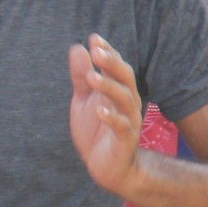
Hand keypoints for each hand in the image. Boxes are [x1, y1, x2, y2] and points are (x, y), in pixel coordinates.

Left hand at [69, 36, 145, 195]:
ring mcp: (128, 120)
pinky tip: (99, 111)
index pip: (116, 67)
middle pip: (125, 78)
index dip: (107, 52)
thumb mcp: (84, 101)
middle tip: (96, 51)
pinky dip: (112, 117)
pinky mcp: (125, 140)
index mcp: (118, 91)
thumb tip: (78, 48)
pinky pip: (122, 126)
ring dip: (109, 87)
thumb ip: (81, 77)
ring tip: (92, 78)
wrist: (108, 168)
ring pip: (125, 98)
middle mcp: (127, 103)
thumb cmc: (97, 132)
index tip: (94, 38)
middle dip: (112, 63)